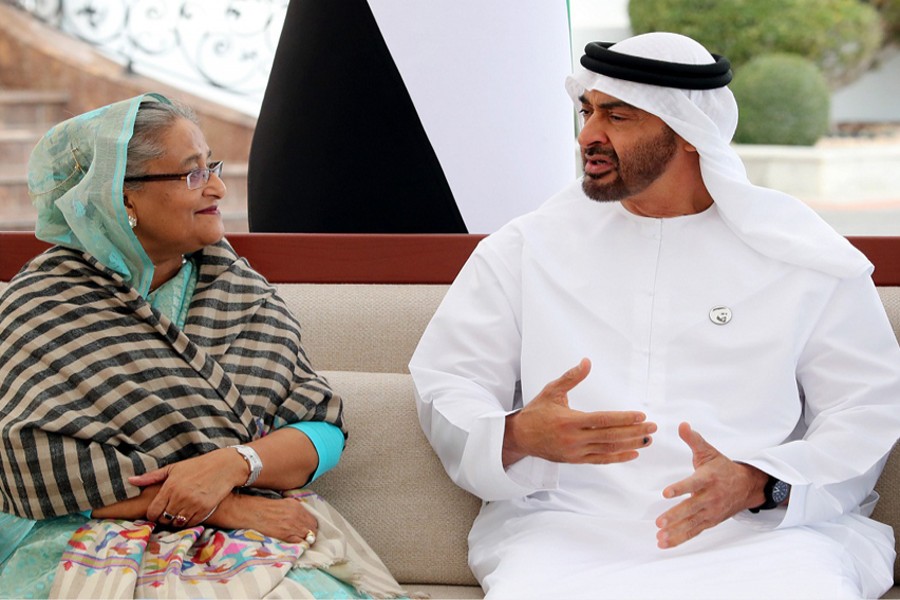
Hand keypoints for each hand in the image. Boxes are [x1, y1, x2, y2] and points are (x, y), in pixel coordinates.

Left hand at [129, 447, 247, 526]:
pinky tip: (190, 513)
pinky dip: (188, 521)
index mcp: (170, 487)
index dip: (153, 514)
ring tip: (179, 512)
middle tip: (168, 512)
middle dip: (164, 518)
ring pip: (176, 523)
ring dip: (176, 520)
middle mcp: (180, 497)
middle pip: (164, 519)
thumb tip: (130, 480)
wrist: (224, 467)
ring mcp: (193, 505)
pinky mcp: (204, 510)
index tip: (157, 511)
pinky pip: (190, 523)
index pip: (153, 512)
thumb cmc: (197, 466)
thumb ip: (151, 477)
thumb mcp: (173, 468)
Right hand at [211, 493, 318, 543]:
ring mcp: (292, 524)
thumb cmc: (263, 507)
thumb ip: (294, 510)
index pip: (313, 519)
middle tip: (307, 538)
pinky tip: (296, 545)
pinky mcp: (286, 534)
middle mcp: (297, 514)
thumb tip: (301, 518)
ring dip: (306, 539)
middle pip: (312, 528)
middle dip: (311, 534)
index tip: (309, 530)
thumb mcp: (283, 503)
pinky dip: (300, 544)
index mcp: (297, 506)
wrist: (252, 512)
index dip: (311, 526)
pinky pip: (300, 542)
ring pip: (308, 536)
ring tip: (301, 542)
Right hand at [502, 358, 655, 466]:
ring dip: (630, 444)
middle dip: (634, 432)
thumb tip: (587, 362)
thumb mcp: (552, 391)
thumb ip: (571, 377)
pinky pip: (601, 460)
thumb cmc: (536, 412)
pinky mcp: (576, 460)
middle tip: (653, 427)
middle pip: (610, 436)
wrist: (521, 437)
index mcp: (569, 421)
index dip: (623, 418)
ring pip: (608, 449)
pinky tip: (633, 453)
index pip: (602, 419)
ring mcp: (576, 452)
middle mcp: (574, 439)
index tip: (641, 416)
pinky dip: (619, 458)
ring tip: (648, 439)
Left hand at [655, 422, 767, 548]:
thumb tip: (682, 424)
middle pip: (691, 508)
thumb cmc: (722, 467)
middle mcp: (710, 497)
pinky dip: (680, 539)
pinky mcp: (709, 522)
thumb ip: (694, 440)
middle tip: (659, 522)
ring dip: (675, 532)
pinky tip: (664, 543)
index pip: (693, 484)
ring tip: (659, 537)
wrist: (747, 486)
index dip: (680, 488)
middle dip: (675, 516)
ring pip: (692, 523)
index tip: (666, 493)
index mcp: (708, 478)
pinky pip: (694, 532)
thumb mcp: (709, 451)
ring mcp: (710, 512)